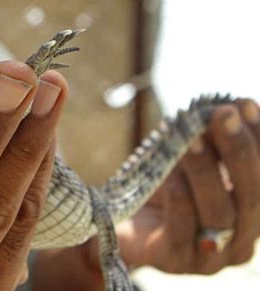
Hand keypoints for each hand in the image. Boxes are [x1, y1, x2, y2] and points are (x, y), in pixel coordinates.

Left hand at [118, 99, 259, 272]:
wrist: (121, 224)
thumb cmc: (163, 189)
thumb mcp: (189, 161)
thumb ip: (210, 140)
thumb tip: (234, 105)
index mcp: (252, 212)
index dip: (259, 139)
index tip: (244, 104)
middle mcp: (241, 238)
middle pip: (251, 197)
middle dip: (238, 151)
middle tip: (222, 115)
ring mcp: (210, 257)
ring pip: (219, 214)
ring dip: (206, 172)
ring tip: (190, 140)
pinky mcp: (174, 261)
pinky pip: (182, 232)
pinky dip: (180, 202)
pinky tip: (172, 179)